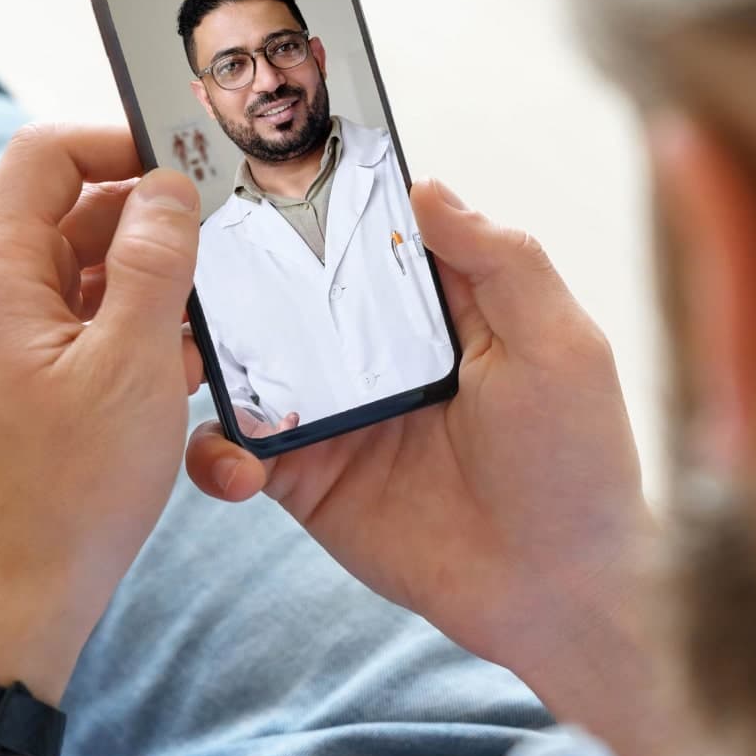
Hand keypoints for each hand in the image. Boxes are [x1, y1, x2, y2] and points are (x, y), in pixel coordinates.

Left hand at [0, 125, 201, 701]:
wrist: (14, 598)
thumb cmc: (66, 492)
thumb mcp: (135, 360)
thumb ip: (155, 260)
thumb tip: (169, 188)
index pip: (46, 157)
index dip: (117, 144)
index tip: (181, 165)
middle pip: (69, 215)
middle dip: (145, 228)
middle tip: (211, 253)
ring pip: (78, 272)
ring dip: (142, 285)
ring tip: (194, 328)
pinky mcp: (11, 375)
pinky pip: (73, 321)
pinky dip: (124, 327)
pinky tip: (169, 367)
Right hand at [187, 180, 652, 718]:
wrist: (553, 591)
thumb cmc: (575, 460)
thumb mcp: (558, 345)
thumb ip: (501, 262)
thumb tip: (427, 186)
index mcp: (433, 305)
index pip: (363, 235)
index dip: (317, 199)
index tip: (256, 164)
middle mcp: (373, 346)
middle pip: (289, 287)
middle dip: (236, 264)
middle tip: (182, 247)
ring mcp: (333, 408)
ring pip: (247, 361)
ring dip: (206, 350)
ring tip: (180, 349)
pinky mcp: (306, 473)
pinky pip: (241, 450)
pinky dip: (219, 453)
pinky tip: (238, 466)